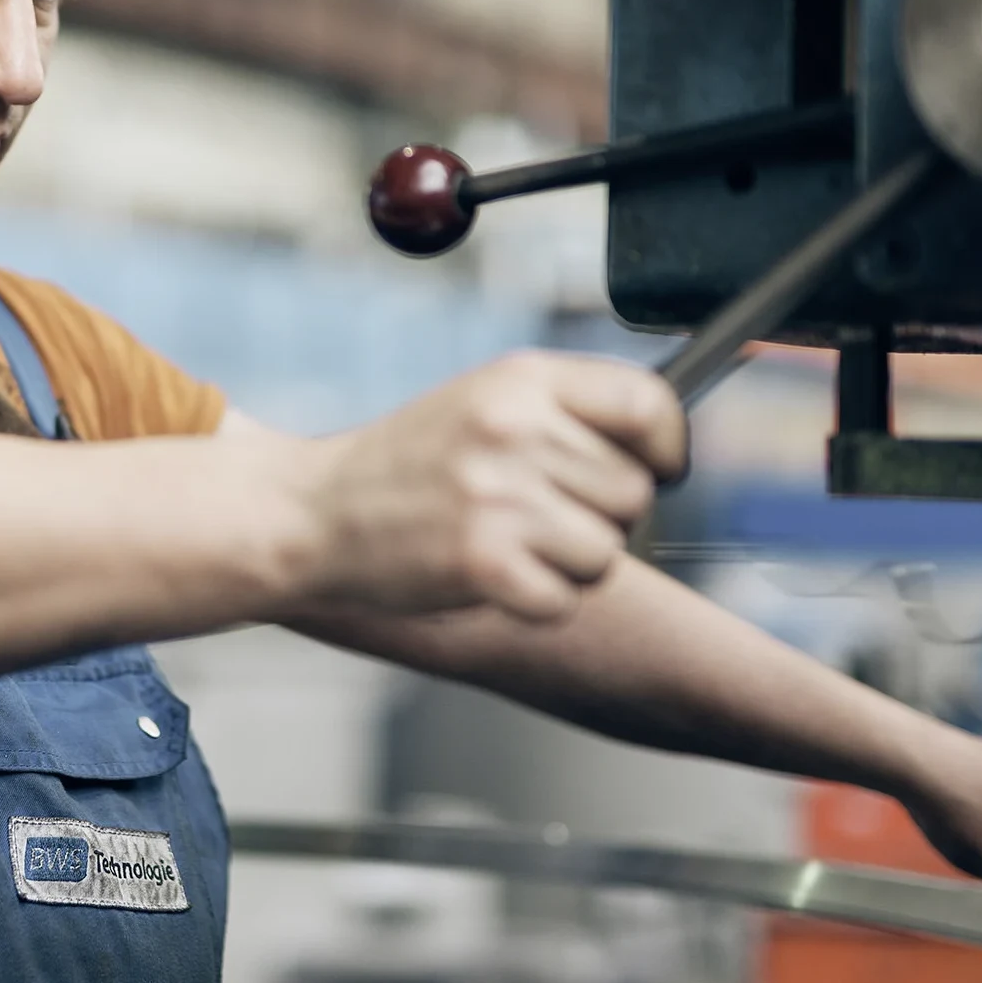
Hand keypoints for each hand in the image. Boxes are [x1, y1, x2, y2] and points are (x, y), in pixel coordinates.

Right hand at [294, 351, 687, 622]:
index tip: (659, 468)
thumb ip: (568, 411)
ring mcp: (496, 496)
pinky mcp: (481, 563)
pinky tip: (491, 578)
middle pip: (633, 493)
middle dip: (601, 517)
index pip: (648, 404)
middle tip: (540, 517)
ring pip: (605, 552)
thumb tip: (667, 447)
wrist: (313, 512)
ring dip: (569, 565)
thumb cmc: (411, 463)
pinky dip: (535, 603)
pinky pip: (564, 600)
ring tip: (511, 544)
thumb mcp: (486, 401)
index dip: (669, 447)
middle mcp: (513, 429)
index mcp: (521, 379)